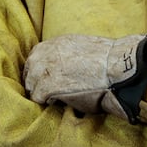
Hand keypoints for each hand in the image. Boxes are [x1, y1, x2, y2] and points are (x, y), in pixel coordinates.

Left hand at [22, 33, 146, 122]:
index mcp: (53, 43)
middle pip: (29, 72)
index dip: (42, 71)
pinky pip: (37, 98)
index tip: (50, 79)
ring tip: (58, 98)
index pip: (35, 58)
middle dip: (38, 82)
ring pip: (31, 86)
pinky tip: (61, 102)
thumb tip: (67, 64)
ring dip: (42, 93)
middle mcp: (43, 54)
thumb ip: (67, 54)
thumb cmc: (108, 59)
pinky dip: (48, 102)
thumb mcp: (82, 46)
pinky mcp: (46, 87)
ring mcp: (42, 70)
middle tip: (52, 92)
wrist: (117, 67)